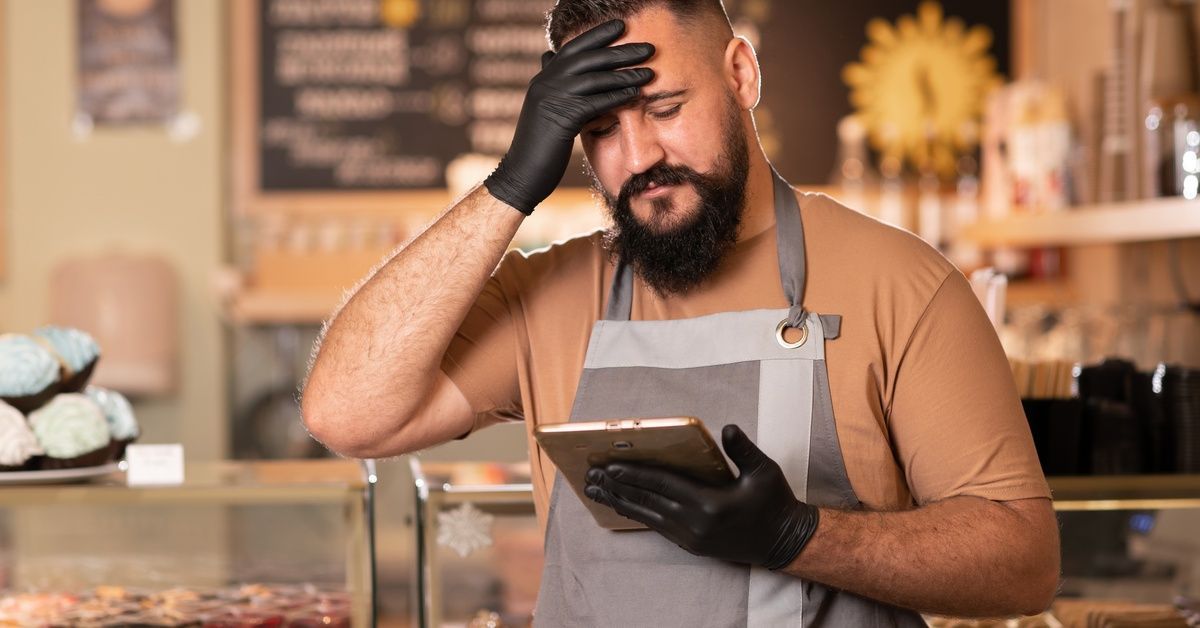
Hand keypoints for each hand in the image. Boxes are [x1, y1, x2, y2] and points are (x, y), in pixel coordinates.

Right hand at [484, 20, 654, 214]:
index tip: (621, 26)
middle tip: (648, 47)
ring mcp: (551, 99)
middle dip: (620, 51)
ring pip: (595, 79)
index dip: (597, 35)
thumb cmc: (539, 145)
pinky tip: (636, 95)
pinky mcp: (561, 119)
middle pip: (588, 59)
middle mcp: (545, 83)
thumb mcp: (544, 108)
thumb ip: (552, 84)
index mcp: (543, 79)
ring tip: (650, 72)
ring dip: (625, 74)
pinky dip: (617, 97)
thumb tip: (549, 57)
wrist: (522, 173)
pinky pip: (595, 103)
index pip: (572, 48)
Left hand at [584, 424, 818, 569]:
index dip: (635, 474)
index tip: (610, 466)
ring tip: (596, 491)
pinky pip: (656, 526)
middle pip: (647, 501)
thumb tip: (728, 428)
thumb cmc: (774, 503)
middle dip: (617, 487)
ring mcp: (690, 538)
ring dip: (620, 501)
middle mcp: (695, 524)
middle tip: (591, 476)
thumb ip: (743, 450)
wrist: (783, 542)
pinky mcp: (690, 545)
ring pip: (646, 516)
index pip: (664, 485)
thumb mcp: (764, 472)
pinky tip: (621, 505)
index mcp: (710, 504)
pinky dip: (635, 514)